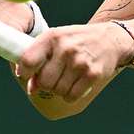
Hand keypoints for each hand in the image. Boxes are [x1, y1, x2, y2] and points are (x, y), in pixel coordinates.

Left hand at [16, 23, 130, 102]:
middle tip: (53, 78)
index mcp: (52, 37)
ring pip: (57, 91)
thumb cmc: (77, 40)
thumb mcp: (56, 40)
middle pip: (44, 81)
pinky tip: (75, 84)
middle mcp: (65, 48)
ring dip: (59, 90)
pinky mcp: (92, 74)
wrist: (109, 39)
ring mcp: (80, 62)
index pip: (28, 60)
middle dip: (45, 84)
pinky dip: (70, 95)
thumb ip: (40, 59)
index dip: (24, 73)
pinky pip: (71, 96)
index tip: (27, 76)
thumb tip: (31, 88)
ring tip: (66, 78)